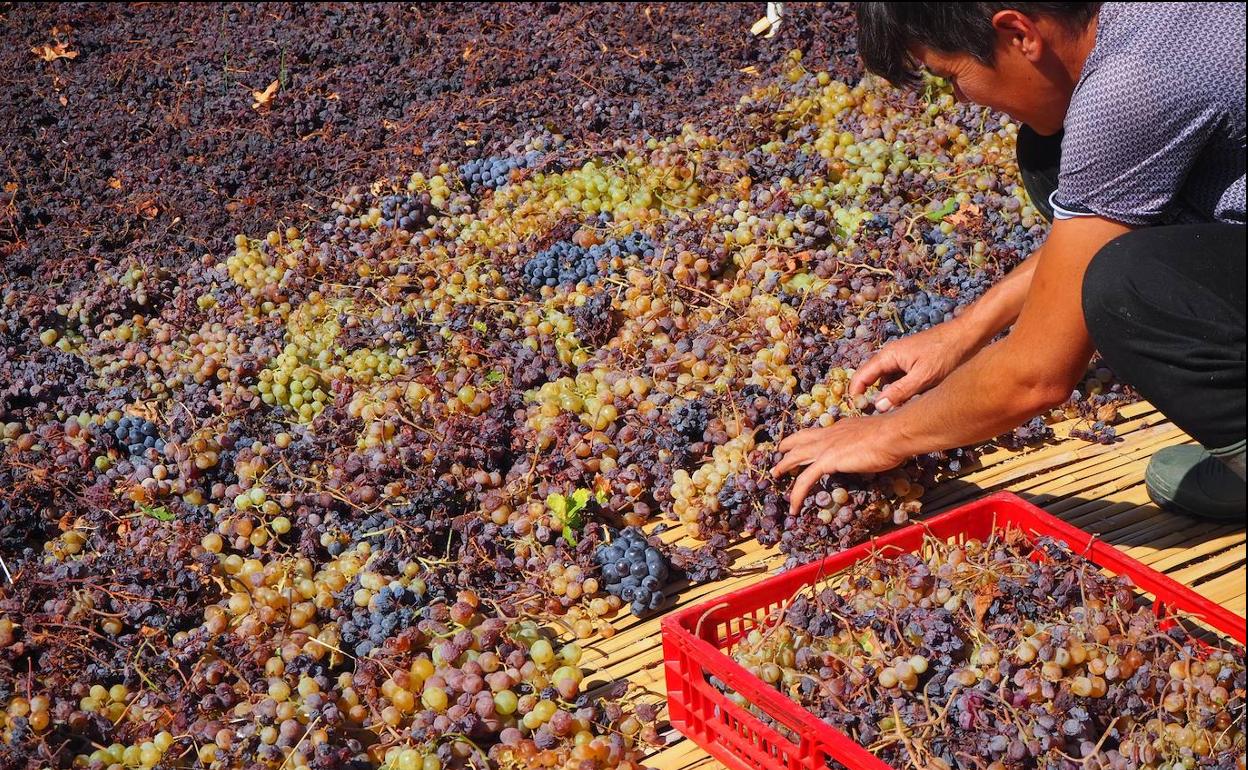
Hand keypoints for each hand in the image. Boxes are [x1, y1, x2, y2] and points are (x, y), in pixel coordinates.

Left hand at [770, 415, 907, 516]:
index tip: (802, 442)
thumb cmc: (893, 436)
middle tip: (778, 454)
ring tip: (775, 475)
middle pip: (800, 440)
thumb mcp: (877, 436)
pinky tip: (794, 507)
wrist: (894, 434)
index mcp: (840, 427)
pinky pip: (805, 480)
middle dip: (787, 447)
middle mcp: (829, 434)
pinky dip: (797, 494)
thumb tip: (872, 449)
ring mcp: (826, 447)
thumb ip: (867, 443)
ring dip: (784, 466)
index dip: (807, 438)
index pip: (818, 432)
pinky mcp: (827, 461)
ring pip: (796, 457)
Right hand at [849, 319, 976, 411]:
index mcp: (888, 356)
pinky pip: (900, 379)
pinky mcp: (914, 363)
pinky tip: (910, 401)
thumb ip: (899, 392)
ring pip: (888, 381)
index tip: (856, 410)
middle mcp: (891, 356)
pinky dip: (902, 390)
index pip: (862, 376)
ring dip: (889, 395)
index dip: (855, 393)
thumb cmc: (946, 353)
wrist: (968, 335)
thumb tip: (877, 406)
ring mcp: (903, 359)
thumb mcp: (922, 377)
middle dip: (872, 396)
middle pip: (873, 379)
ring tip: (895, 411)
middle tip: (876, 416)